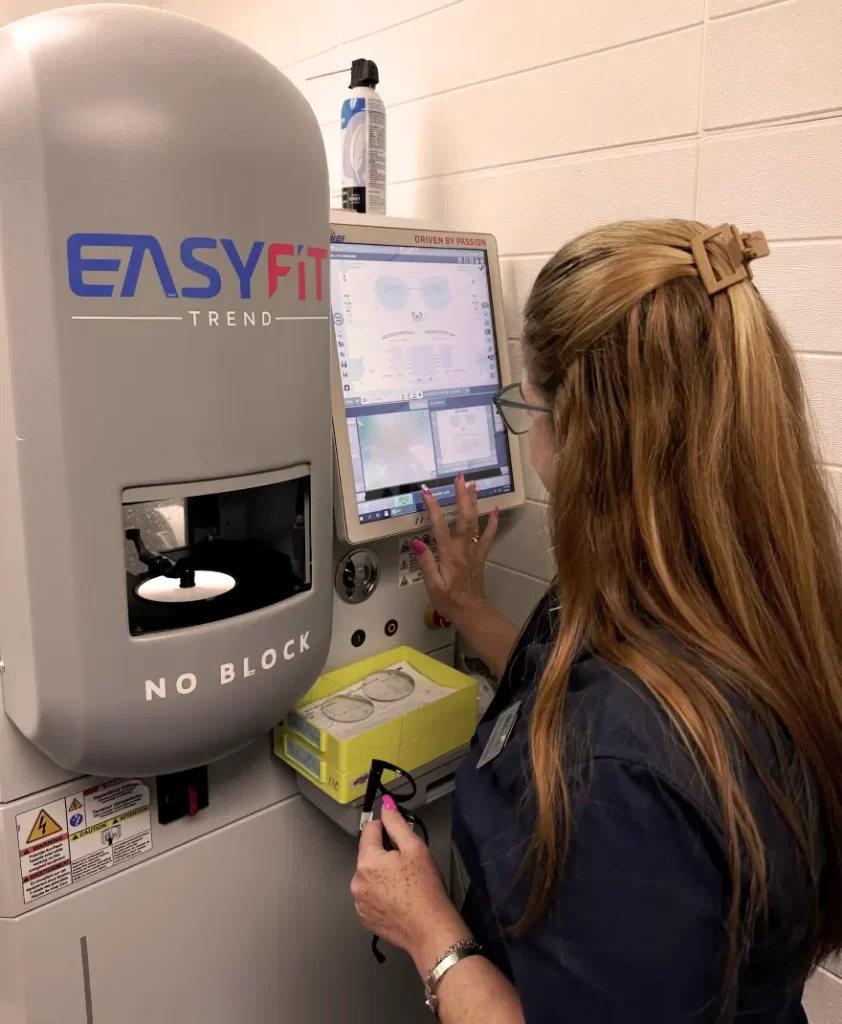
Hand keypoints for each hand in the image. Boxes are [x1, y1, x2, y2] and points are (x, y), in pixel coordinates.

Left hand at [351, 798, 469, 971]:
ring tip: (404, 885)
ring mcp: (359, 902)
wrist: (430, 930)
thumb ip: (397, 823)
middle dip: (385, 854)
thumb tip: (386, 806)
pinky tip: (398, 898)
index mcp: (367, 861)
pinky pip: (369, 896)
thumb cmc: (425, 890)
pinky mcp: (365, 918)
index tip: (400, 837)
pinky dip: (380, 894)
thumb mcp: (415, 848)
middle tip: (407, 865)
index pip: (369, 830)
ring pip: (369, 876)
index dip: (386, 828)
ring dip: (382, 875)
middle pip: (368, 854)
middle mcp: (357, 882)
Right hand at [412, 475, 499, 629]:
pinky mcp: (481, 555)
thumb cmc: (449, 600)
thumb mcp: (432, 584)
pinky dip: (493, 522)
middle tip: (460, 478)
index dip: (433, 508)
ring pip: (476, 522)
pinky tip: (495, 510)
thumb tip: (416, 541)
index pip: (439, 526)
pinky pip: (488, 536)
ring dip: (475, 503)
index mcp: (449, 554)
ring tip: (473, 485)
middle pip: (464, 517)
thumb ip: (426, 562)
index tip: (427, 492)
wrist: (471, 612)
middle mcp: (464, 548)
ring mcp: (475, 550)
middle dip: (461, 496)